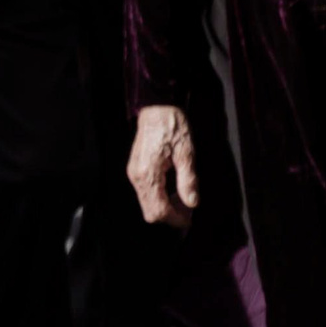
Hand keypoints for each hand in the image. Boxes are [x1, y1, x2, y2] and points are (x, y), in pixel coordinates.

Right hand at [127, 105, 199, 225]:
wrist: (157, 107)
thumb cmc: (173, 126)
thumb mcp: (187, 153)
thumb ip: (188, 180)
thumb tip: (192, 203)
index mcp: (148, 174)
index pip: (158, 211)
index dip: (175, 219)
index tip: (190, 219)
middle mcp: (137, 177)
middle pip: (150, 212)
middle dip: (169, 216)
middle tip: (188, 211)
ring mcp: (134, 173)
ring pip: (147, 204)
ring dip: (165, 207)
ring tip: (184, 199)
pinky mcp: (135, 169)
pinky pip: (146, 192)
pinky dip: (159, 197)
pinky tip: (174, 189)